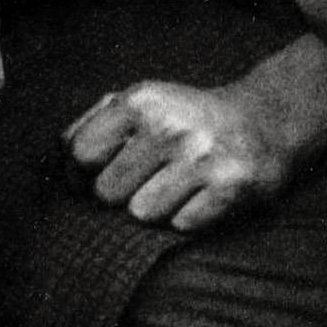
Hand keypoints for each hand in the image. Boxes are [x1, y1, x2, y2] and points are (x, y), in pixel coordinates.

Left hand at [67, 80, 295, 231]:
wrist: (265, 119)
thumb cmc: (186, 117)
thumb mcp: (141, 102)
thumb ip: (93, 123)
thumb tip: (60, 158)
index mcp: (140, 102)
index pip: (80, 154)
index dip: (78, 174)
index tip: (89, 179)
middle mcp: (170, 127)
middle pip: (107, 191)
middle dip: (120, 192)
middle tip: (145, 180)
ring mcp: (203, 157)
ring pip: (143, 213)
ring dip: (155, 207)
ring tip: (175, 186)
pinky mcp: (233, 186)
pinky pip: (183, 225)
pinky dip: (188, 217)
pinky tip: (201, 195)